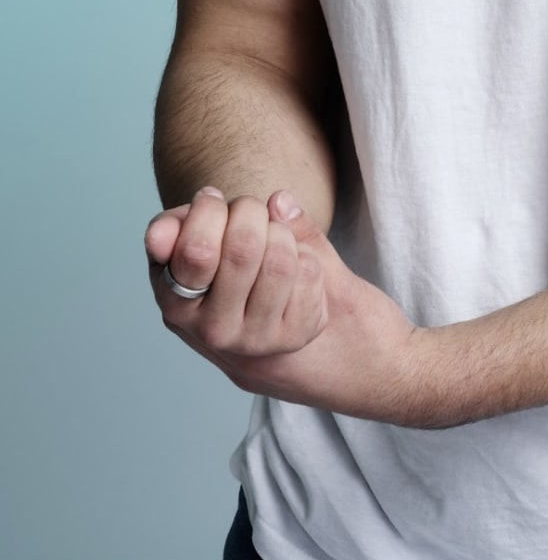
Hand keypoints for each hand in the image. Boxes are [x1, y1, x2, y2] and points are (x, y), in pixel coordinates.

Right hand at [145, 187, 428, 422]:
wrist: (355, 360)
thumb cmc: (282, 294)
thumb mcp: (250, 255)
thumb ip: (250, 224)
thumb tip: (275, 199)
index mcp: (180, 305)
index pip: (181, 246)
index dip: (205, 210)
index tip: (217, 202)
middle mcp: (207, 331)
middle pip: (237, 244)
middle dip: (255, 214)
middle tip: (262, 221)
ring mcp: (249, 342)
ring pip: (277, 257)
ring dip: (289, 240)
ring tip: (287, 253)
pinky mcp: (290, 343)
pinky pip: (305, 272)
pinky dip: (313, 264)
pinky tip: (309, 284)